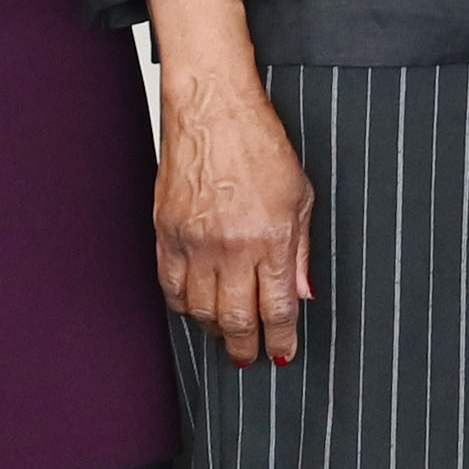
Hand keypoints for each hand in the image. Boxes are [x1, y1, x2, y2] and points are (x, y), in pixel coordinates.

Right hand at [156, 76, 316, 367]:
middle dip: (247, 346)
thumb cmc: (259, 144)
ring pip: (200, 311)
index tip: (282, 353)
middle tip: (252, 356)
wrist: (212, 111)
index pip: (275, 308)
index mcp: (269, 237)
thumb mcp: (300, 195)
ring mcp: (193, 243)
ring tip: (227, 333)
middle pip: (235, 319)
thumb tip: (302, 294)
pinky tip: (196, 309)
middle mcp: (230, 246)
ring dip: (215, 330)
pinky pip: (170, 288)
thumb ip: (300, 250)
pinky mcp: (166, 234)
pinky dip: (184, 307)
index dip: (280, 339)